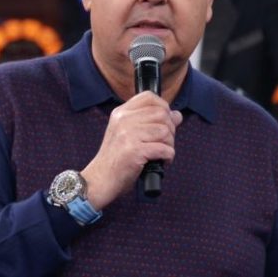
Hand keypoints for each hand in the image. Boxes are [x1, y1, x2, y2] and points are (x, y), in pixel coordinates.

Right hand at [81, 91, 181, 210]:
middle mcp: (123, 120)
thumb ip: (150, 122)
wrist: (100, 179)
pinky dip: (168, 156)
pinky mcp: (134, 151)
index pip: (149, 97)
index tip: (165, 121)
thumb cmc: (116, 159)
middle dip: (170, 129)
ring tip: (161, 153)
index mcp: (121, 113)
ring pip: (165, 131)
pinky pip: (164, 149)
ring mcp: (128, 134)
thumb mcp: (128, 134)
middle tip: (164, 142)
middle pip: (162, 114)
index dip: (163, 106)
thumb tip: (177, 115)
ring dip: (169, 144)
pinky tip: (161, 161)